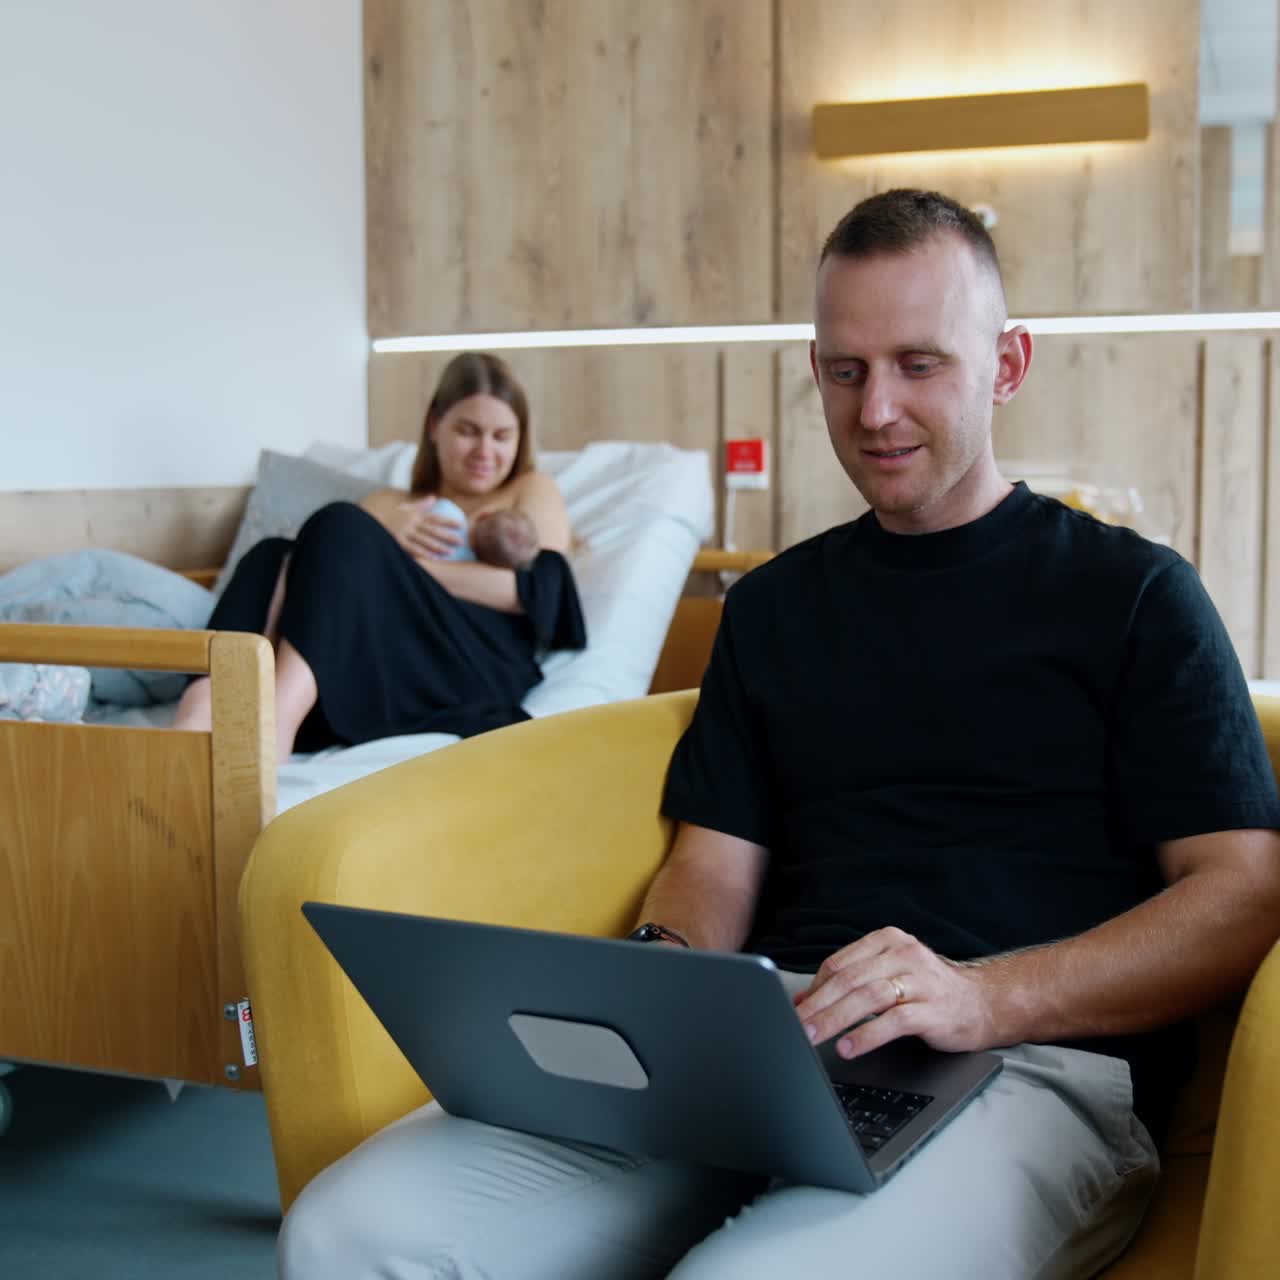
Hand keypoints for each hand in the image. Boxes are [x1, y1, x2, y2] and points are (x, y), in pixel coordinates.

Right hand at [389, 497, 464, 559]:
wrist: (370, 523)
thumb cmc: (391, 516)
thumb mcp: (405, 508)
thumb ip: (421, 505)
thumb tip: (433, 498)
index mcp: (415, 515)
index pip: (435, 518)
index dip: (448, 522)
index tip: (461, 525)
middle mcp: (411, 523)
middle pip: (433, 530)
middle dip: (447, 536)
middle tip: (461, 542)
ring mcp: (404, 532)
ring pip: (425, 540)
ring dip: (438, 546)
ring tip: (451, 552)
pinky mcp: (398, 542)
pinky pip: (413, 548)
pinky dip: (423, 553)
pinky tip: (434, 558)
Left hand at [792, 927, 999, 1059]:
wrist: (983, 1003)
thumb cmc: (928, 991)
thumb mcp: (890, 976)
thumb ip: (852, 983)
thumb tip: (804, 1002)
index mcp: (887, 941)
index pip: (839, 963)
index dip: (813, 989)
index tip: (794, 1010)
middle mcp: (903, 954)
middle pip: (848, 980)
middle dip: (817, 1006)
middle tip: (794, 1026)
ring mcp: (920, 980)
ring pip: (867, 997)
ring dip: (834, 1019)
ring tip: (812, 1037)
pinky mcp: (933, 1009)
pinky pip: (893, 1021)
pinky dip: (866, 1035)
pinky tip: (848, 1047)